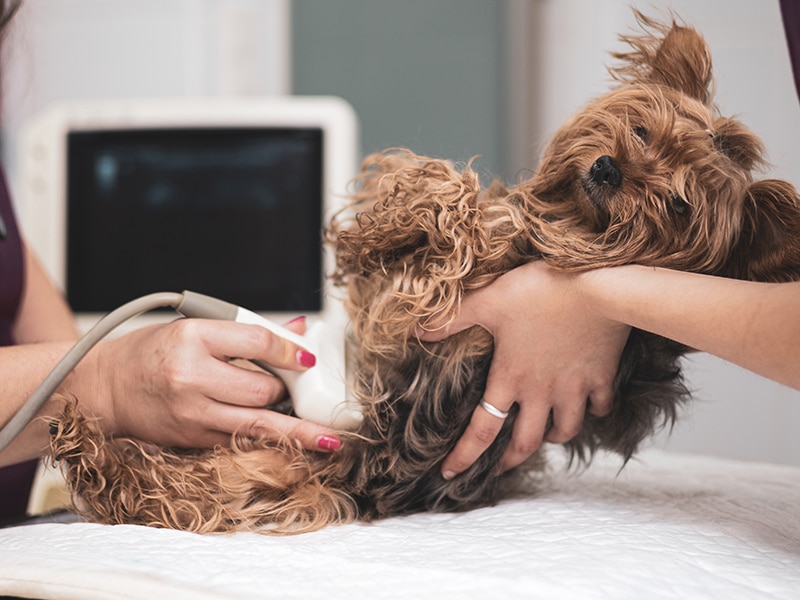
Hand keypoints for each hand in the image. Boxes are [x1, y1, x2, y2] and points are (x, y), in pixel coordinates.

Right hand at [84, 316, 341, 451]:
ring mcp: (192, 413)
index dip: (291, 351)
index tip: (308, 358)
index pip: (258, 342)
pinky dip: (268, 441)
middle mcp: (192, 377)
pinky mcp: (192, 439)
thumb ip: (248, 332)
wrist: (104, 388)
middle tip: (302, 389)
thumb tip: (299, 330)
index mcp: (193, 338)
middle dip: (288, 390)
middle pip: (263, 389)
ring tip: (328, 439)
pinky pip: (240, 441)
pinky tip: (293, 446)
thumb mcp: (195, 328)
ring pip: (258, 425)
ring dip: (296, 431)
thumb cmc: (151, 353)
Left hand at [419, 261, 629, 477]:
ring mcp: (574, 388)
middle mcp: (541, 392)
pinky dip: (593, 412)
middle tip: (499, 468)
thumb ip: (452, 318)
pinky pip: (599, 407)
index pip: (482, 430)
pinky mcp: (602, 377)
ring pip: (565, 430)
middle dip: (510, 460)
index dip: (464, 455)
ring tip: (545, 436)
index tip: (450, 473)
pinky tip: (587, 406)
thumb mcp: (488, 299)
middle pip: (526, 442)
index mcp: (510, 378)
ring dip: (552, 438)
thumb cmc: (539, 290)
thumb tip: (417, 332)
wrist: (599, 287)